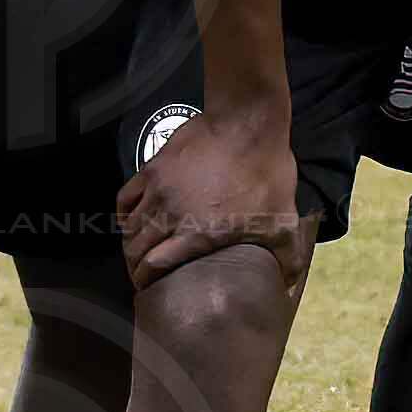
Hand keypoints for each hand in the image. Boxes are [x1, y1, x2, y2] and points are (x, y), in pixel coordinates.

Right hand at [114, 100, 312, 285]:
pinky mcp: (152, 169)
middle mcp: (171, 214)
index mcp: (199, 233)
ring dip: (130, 242)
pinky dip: (125, 213)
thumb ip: (285, 257)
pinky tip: (132, 219)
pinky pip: (126, 197)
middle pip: (136, 248)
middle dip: (135, 266)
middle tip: (141, 274)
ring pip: (129, 225)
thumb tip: (287, 286)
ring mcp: (158, 190)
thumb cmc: (265, 173)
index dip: (146, 280)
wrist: (246, 124)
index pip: (154, 265)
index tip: (148, 287)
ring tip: (137, 250)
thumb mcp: (283, 220)